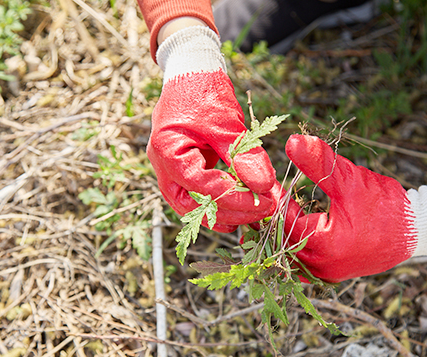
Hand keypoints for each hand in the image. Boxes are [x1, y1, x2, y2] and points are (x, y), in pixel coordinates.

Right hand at [148, 25, 280, 232]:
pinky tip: (240, 206)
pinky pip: (195, 196)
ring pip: (191, 206)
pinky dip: (217, 204)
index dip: (233, 198)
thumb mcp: (227, 123)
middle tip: (263, 210)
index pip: (200, 186)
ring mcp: (169, 171)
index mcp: (167, 151)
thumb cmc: (203, 91)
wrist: (190, 73)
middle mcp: (162, 167)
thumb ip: (244, 155)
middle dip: (228, 212)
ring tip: (254, 212)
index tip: (264, 200)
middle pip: (191, 205)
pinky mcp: (180, 171)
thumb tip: (263, 185)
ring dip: (223, 213)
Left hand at [280, 135, 426, 281]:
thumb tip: (292, 141)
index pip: (282, 221)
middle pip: (280, 240)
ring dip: (281, 231)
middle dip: (272, 217)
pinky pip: (301, 260)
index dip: (274, 200)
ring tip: (276, 208)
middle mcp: (321, 266)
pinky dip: (294, 243)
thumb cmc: (386, 205)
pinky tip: (292, 224)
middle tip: (265, 196)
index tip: (268, 183)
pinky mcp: (330, 274)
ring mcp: (325, 274)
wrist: (416, 231)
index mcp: (325, 245)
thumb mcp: (350, 180)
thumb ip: (320, 163)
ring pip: (288, 252)